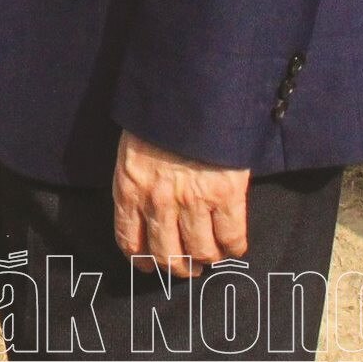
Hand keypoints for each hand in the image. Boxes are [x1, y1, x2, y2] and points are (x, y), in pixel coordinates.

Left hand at [113, 130, 250, 276]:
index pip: (129, 240)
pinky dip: (233, 247)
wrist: (189, 94)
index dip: (140, 260)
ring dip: (206, 259)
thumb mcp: (131, 151)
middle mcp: (159, 201)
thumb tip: (143, 216)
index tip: (148, 265)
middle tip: (187, 265)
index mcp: (130, 187)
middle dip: (178, 267)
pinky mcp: (226, 196)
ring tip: (210, 254)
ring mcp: (193, 201)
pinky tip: (232, 243)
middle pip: (167, 256)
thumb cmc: (158, 119)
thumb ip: (136, 184)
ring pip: (201, 253)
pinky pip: (232, 238)